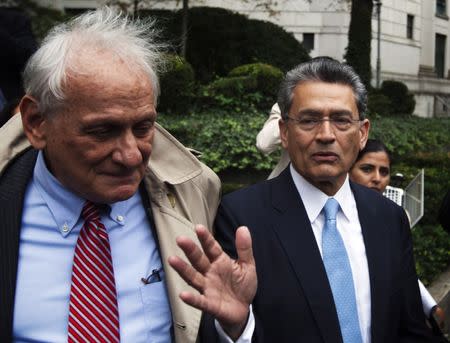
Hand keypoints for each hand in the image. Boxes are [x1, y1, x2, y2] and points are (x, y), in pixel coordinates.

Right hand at [168, 225, 256, 339]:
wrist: (243, 309)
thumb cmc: (242, 285)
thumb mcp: (247, 265)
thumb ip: (244, 248)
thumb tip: (243, 228)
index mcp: (220, 261)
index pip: (211, 247)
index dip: (205, 238)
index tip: (198, 228)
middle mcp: (210, 273)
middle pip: (198, 260)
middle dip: (190, 250)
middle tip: (180, 239)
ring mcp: (208, 288)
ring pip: (193, 277)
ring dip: (183, 269)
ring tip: (172, 260)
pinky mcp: (209, 304)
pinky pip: (199, 301)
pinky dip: (192, 299)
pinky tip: (183, 295)